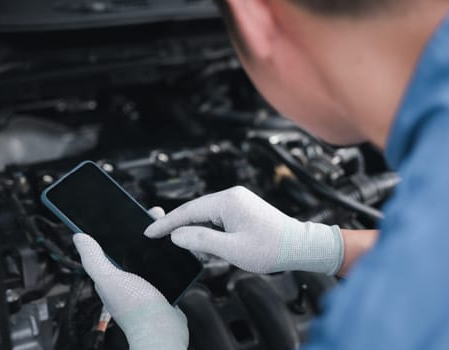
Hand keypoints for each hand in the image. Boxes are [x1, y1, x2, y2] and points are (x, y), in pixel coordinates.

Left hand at [73, 207, 187, 349]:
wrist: (164, 330)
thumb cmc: (136, 309)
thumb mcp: (110, 279)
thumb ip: (94, 259)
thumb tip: (78, 237)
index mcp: (111, 274)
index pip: (111, 245)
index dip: (118, 228)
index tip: (129, 212)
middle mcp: (127, 278)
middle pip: (133, 247)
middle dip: (142, 229)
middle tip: (153, 215)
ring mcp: (146, 282)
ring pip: (150, 254)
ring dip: (158, 241)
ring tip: (167, 226)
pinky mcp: (164, 286)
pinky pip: (165, 265)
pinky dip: (169, 255)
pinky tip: (176, 247)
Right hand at [145, 186, 343, 274]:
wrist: (300, 246)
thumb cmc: (271, 248)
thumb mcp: (232, 249)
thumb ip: (201, 241)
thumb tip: (176, 235)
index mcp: (228, 201)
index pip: (188, 211)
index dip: (166, 223)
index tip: (149, 232)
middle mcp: (231, 196)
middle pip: (196, 211)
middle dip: (180, 226)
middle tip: (163, 237)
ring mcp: (238, 201)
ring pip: (206, 216)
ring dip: (197, 232)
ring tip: (196, 247)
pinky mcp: (243, 209)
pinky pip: (218, 218)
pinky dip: (210, 232)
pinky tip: (212, 245)